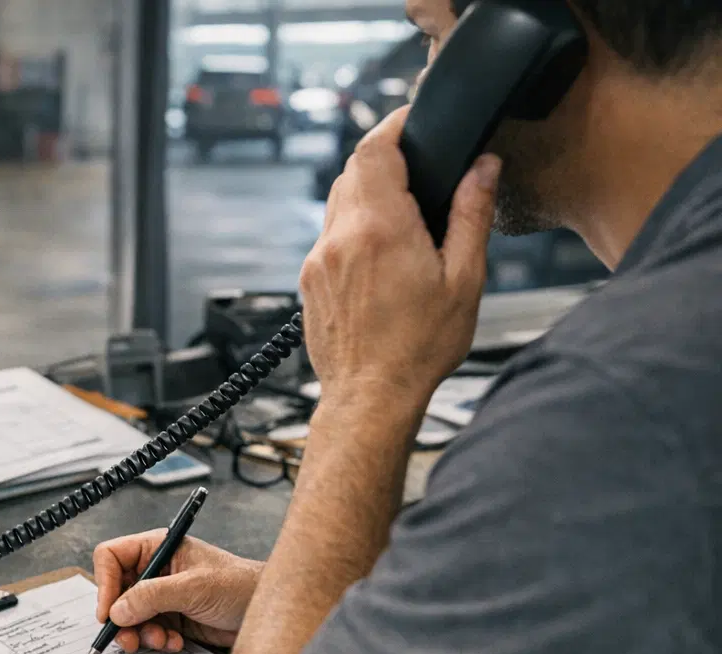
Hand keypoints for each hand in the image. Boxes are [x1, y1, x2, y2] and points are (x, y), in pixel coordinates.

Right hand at [93, 533, 262, 652]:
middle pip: (115, 592)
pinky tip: (176, 643)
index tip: (108, 612)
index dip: (104, 583)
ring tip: (162, 641)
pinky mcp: (171, 618)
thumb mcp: (193, 588)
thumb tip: (116, 611)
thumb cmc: (239, 586)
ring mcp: (162, 596)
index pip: (112, 557)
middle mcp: (155, 570)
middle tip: (128, 640)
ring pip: (129, 617)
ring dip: (141, 634)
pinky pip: (147, 632)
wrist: (266, 613)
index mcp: (158, 548)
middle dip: (121, 618)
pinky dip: (156, 642)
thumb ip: (152, 597)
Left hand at [299, 106, 499, 404]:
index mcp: (380, 228)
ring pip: (337, 202)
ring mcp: (319, 259)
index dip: (394, 124)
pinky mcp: (309, 279)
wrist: (370, 396)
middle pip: (352, 170)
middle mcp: (340, 237)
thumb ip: (472, 215)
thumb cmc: (418, 348)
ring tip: (404, 213)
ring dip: (367, 194)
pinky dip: (354, 227)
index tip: (413, 119)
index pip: (374, 148)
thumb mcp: (464, 279)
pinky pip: (330, 235)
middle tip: (419, 167)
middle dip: (385, 159)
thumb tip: (483, 167)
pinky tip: (382, 252)